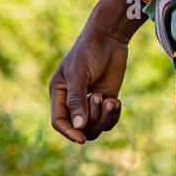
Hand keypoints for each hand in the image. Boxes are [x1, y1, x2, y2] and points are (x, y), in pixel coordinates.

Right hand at [49, 27, 128, 144]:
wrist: (110, 37)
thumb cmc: (89, 51)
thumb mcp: (79, 73)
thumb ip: (77, 100)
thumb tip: (78, 127)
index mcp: (60, 93)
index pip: (59, 122)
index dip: (69, 132)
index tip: (81, 139)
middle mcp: (73, 100)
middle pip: (79, 128)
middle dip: (92, 119)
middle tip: (99, 98)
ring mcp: (90, 101)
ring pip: (94, 127)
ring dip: (104, 118)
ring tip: (110, 101)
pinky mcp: (106, 98)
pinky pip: (108, 120)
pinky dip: (113, 116)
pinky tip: (116, 102)